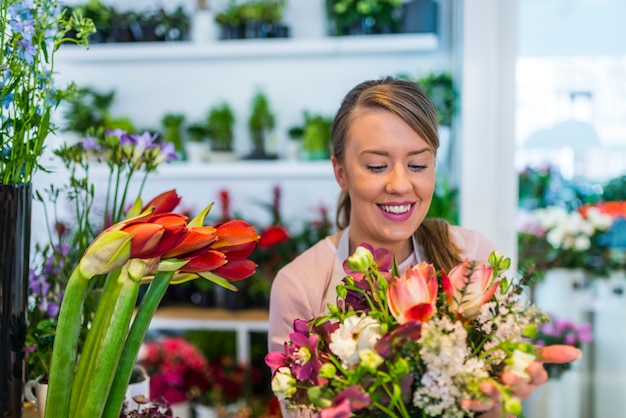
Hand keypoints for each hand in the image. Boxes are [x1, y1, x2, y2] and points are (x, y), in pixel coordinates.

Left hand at [462, 344, 581, 416]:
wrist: (495, 395)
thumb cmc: (513, 370)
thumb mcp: (528, 358)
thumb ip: (548, 354)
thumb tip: (578, 353)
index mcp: (529, 378)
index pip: (538, 377)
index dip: (536, 372)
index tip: (532, 363)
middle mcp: (517, 390)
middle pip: (521, 389)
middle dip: (516, 382)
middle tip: (507, 374)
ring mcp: (501, 397)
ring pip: (500, 397)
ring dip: (492, 392)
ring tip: (484, 384)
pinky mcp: (485, 403)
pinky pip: (479, 406)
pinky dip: (473, 403)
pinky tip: (464, 400)